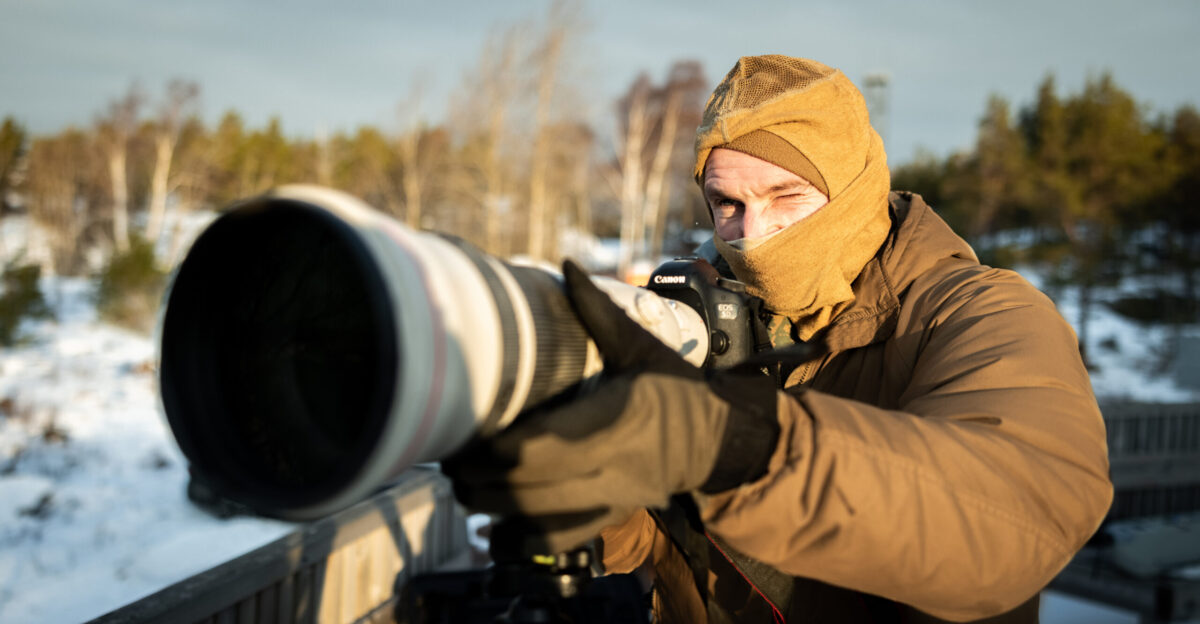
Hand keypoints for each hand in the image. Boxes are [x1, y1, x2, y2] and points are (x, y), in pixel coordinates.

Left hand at [443, 260, 779, 559]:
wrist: (720, 438)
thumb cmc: (676, 387)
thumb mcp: (642, 345)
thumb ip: (598, 311)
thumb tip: (566, 267)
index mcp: (616, 420)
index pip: (545, 445)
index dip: (497, 449)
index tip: (465, 435)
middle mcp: (612, 467)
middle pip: (531, 486)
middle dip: (482, 478)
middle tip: (450, 459)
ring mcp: (612, 498)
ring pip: (540, 517)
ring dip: (494, 507)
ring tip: (463, 485)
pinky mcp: (610, 516)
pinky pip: (560, 537)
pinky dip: (522, 536)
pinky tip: (494, 526)